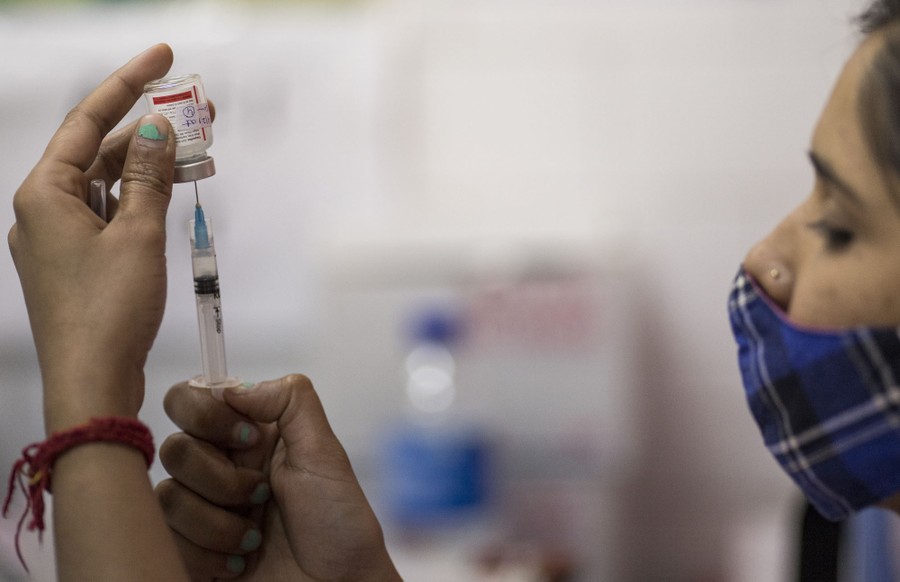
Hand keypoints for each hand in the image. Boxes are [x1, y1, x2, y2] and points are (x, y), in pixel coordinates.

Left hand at [8, 44, 175, 432]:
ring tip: (197, 151)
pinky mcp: (77, 262)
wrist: (91, 383)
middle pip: (98, 151)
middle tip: (196, 110)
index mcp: (45, 193)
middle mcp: (44, 209)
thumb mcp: (137, 235)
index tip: (163, 55)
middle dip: (147, 129)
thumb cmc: (108, 311)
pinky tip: (171, 192)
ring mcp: (58, 238)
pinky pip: (109, 214)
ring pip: (107, 184)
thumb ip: (148, 177)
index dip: (129, 83)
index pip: (89, 120)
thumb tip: (156, 129)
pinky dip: (141, 200)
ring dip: (149, 167)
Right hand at [157, 375, 401, 580]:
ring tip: (255, 539)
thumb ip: (289, 401)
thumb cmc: (339, 525)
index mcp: (247, 437)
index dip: (206, 415)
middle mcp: (219, 469)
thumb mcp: (325, 453)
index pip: (191, 400)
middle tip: (261, 496)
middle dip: (221, 479)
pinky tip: (240, 564)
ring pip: (167, 498)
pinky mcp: (189, 552)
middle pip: (174, 448)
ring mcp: (201, 511)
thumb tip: (232, 386)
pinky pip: (167, 541)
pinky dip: (208, 556)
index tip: (249, 439)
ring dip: (219, 524)